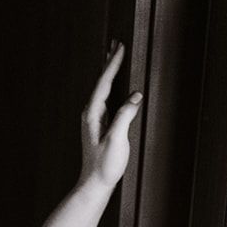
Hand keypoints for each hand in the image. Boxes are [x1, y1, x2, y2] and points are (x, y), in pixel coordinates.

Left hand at [80, 40, 142, 193]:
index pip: (104, 82)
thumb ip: (125, 116)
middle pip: (101, 81)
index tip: (120, 47)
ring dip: (109, 72)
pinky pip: (106, 98)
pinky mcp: (99, 125)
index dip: (113, 64)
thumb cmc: (104, 164)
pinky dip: (111, 86)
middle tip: (115, 43)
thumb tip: (135, 96)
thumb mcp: (117, 140)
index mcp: (93, 113)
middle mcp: (90, 113)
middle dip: (109, 62)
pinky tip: (114, 86)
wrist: (94, 183)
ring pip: (102, 88)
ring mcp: (94, 119)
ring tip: (114, 57)